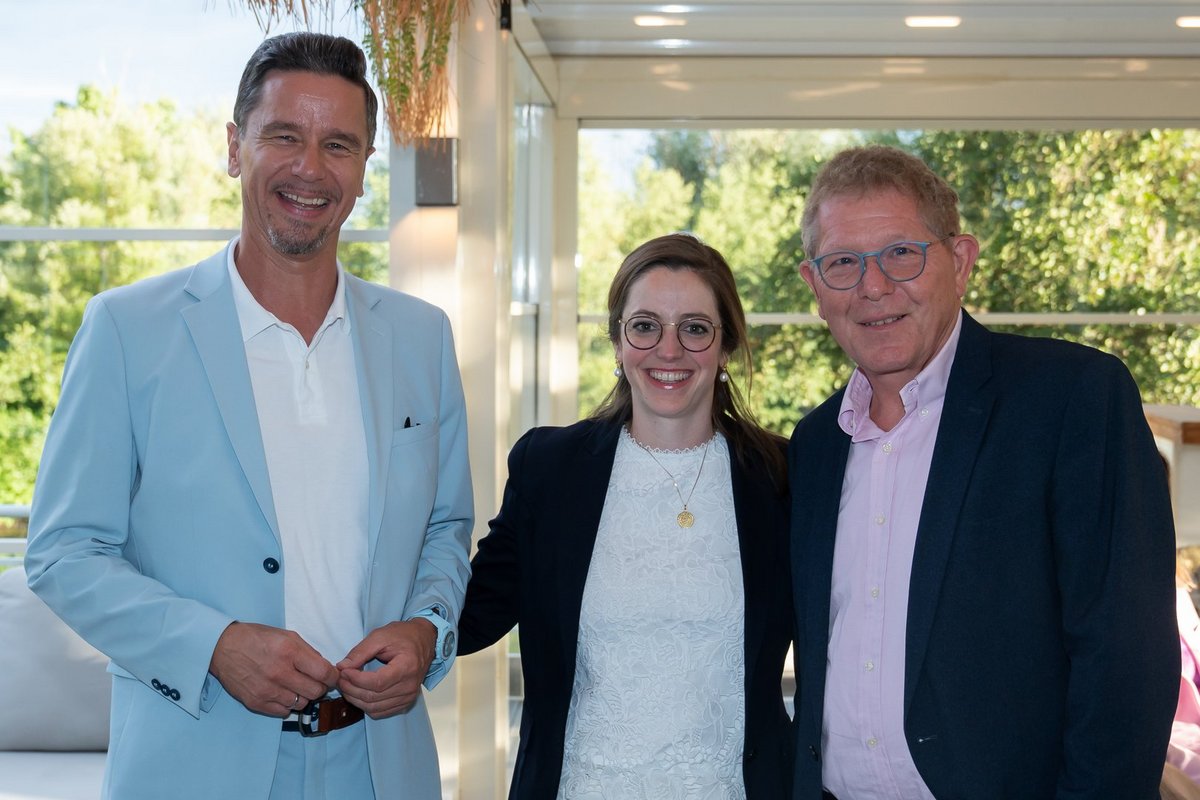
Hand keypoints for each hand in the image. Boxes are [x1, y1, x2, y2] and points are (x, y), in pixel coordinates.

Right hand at [209, 622, 338, 716]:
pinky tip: (281, 693)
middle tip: (313, 681)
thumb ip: (309, 652)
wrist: (223, 648)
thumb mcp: (287, 636)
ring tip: (294, 685)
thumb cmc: (257, 639)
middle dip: (319, 687)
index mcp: (290, 652)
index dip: (333, 677)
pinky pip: (284, 712)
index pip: (324, 673)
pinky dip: (287, 705)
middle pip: (316, 692)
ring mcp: (267, 690)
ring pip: (301, 704)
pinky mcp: (256, 703)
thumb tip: (326, 669)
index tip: (332, 677)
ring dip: (302, 696)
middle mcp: (280, 673)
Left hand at [335, 619, 435, 718]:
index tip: (344, 671)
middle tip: (340, 678)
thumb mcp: (380, 636)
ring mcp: (409, 697)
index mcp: (407, 666)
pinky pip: (380, 712)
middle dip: (351, 689)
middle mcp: (410, 686)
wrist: (424, 641)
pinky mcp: (405, 702)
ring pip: (374, 708)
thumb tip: (342, 667)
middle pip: (374, 697)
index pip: (377, 682)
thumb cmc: (404, 636)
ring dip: (355, 699)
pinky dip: (365, 706)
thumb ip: (360, 652)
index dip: (356, 680)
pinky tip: (358, 694)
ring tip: (346, 686)